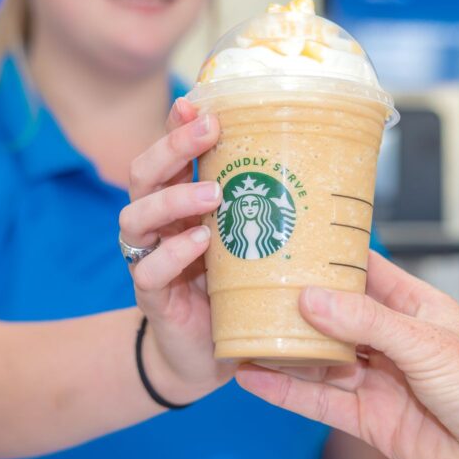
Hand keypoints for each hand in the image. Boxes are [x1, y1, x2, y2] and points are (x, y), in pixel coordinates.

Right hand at [119, 98, 234, 402]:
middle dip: (171, 147)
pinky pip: (149, 270)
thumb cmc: (231, 290)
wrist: (205, 355)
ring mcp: (148, 259)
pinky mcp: (152, 297)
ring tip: (212, 192)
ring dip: (173, 198)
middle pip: (143, 174)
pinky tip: (200, 242)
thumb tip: (322, 165)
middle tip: (207, 131)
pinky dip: (173, 254)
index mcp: (178, 203)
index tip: (197, 103)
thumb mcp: (247, 241)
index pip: (167, 154)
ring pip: (136, 216)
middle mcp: (156, 226)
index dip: (176, 126)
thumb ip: (262, 208)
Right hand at [235, 252, 458, 458]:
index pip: (362, 269)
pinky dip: (285, 391)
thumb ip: (365, 321)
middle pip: (331, 314)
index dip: (327, 253)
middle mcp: (390, 339)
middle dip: (293, 301)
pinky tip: (251, 378)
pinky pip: (319, 402)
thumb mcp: (424, 341)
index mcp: (412, 305)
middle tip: (246, 283)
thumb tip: (310, 298)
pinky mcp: (371, 421)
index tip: (288, 234)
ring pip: (319, 359)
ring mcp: (378, 380)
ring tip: (236, 329)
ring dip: (282, 347)